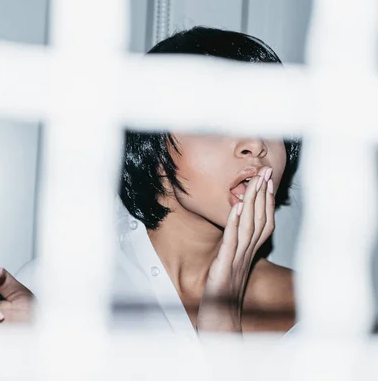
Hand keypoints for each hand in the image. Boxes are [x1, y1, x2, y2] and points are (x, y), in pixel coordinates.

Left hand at [197, 167, 274, 332]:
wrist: (220, 317)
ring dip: (253, 201)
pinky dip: (236, 222)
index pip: (264, 222)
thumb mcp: (233, 264)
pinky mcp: (226, 264)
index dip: (267, 201)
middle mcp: (249, 253)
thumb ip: (237, 247)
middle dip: (263, 193)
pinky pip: (232, 240)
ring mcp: (239, 258)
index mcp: (251, 252)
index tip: (268, 181)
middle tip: (266, 171)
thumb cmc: (224, 291)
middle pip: (260, 219)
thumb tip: (237, 229)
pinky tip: (237, 207)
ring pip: (250, 225)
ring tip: (254, 181)